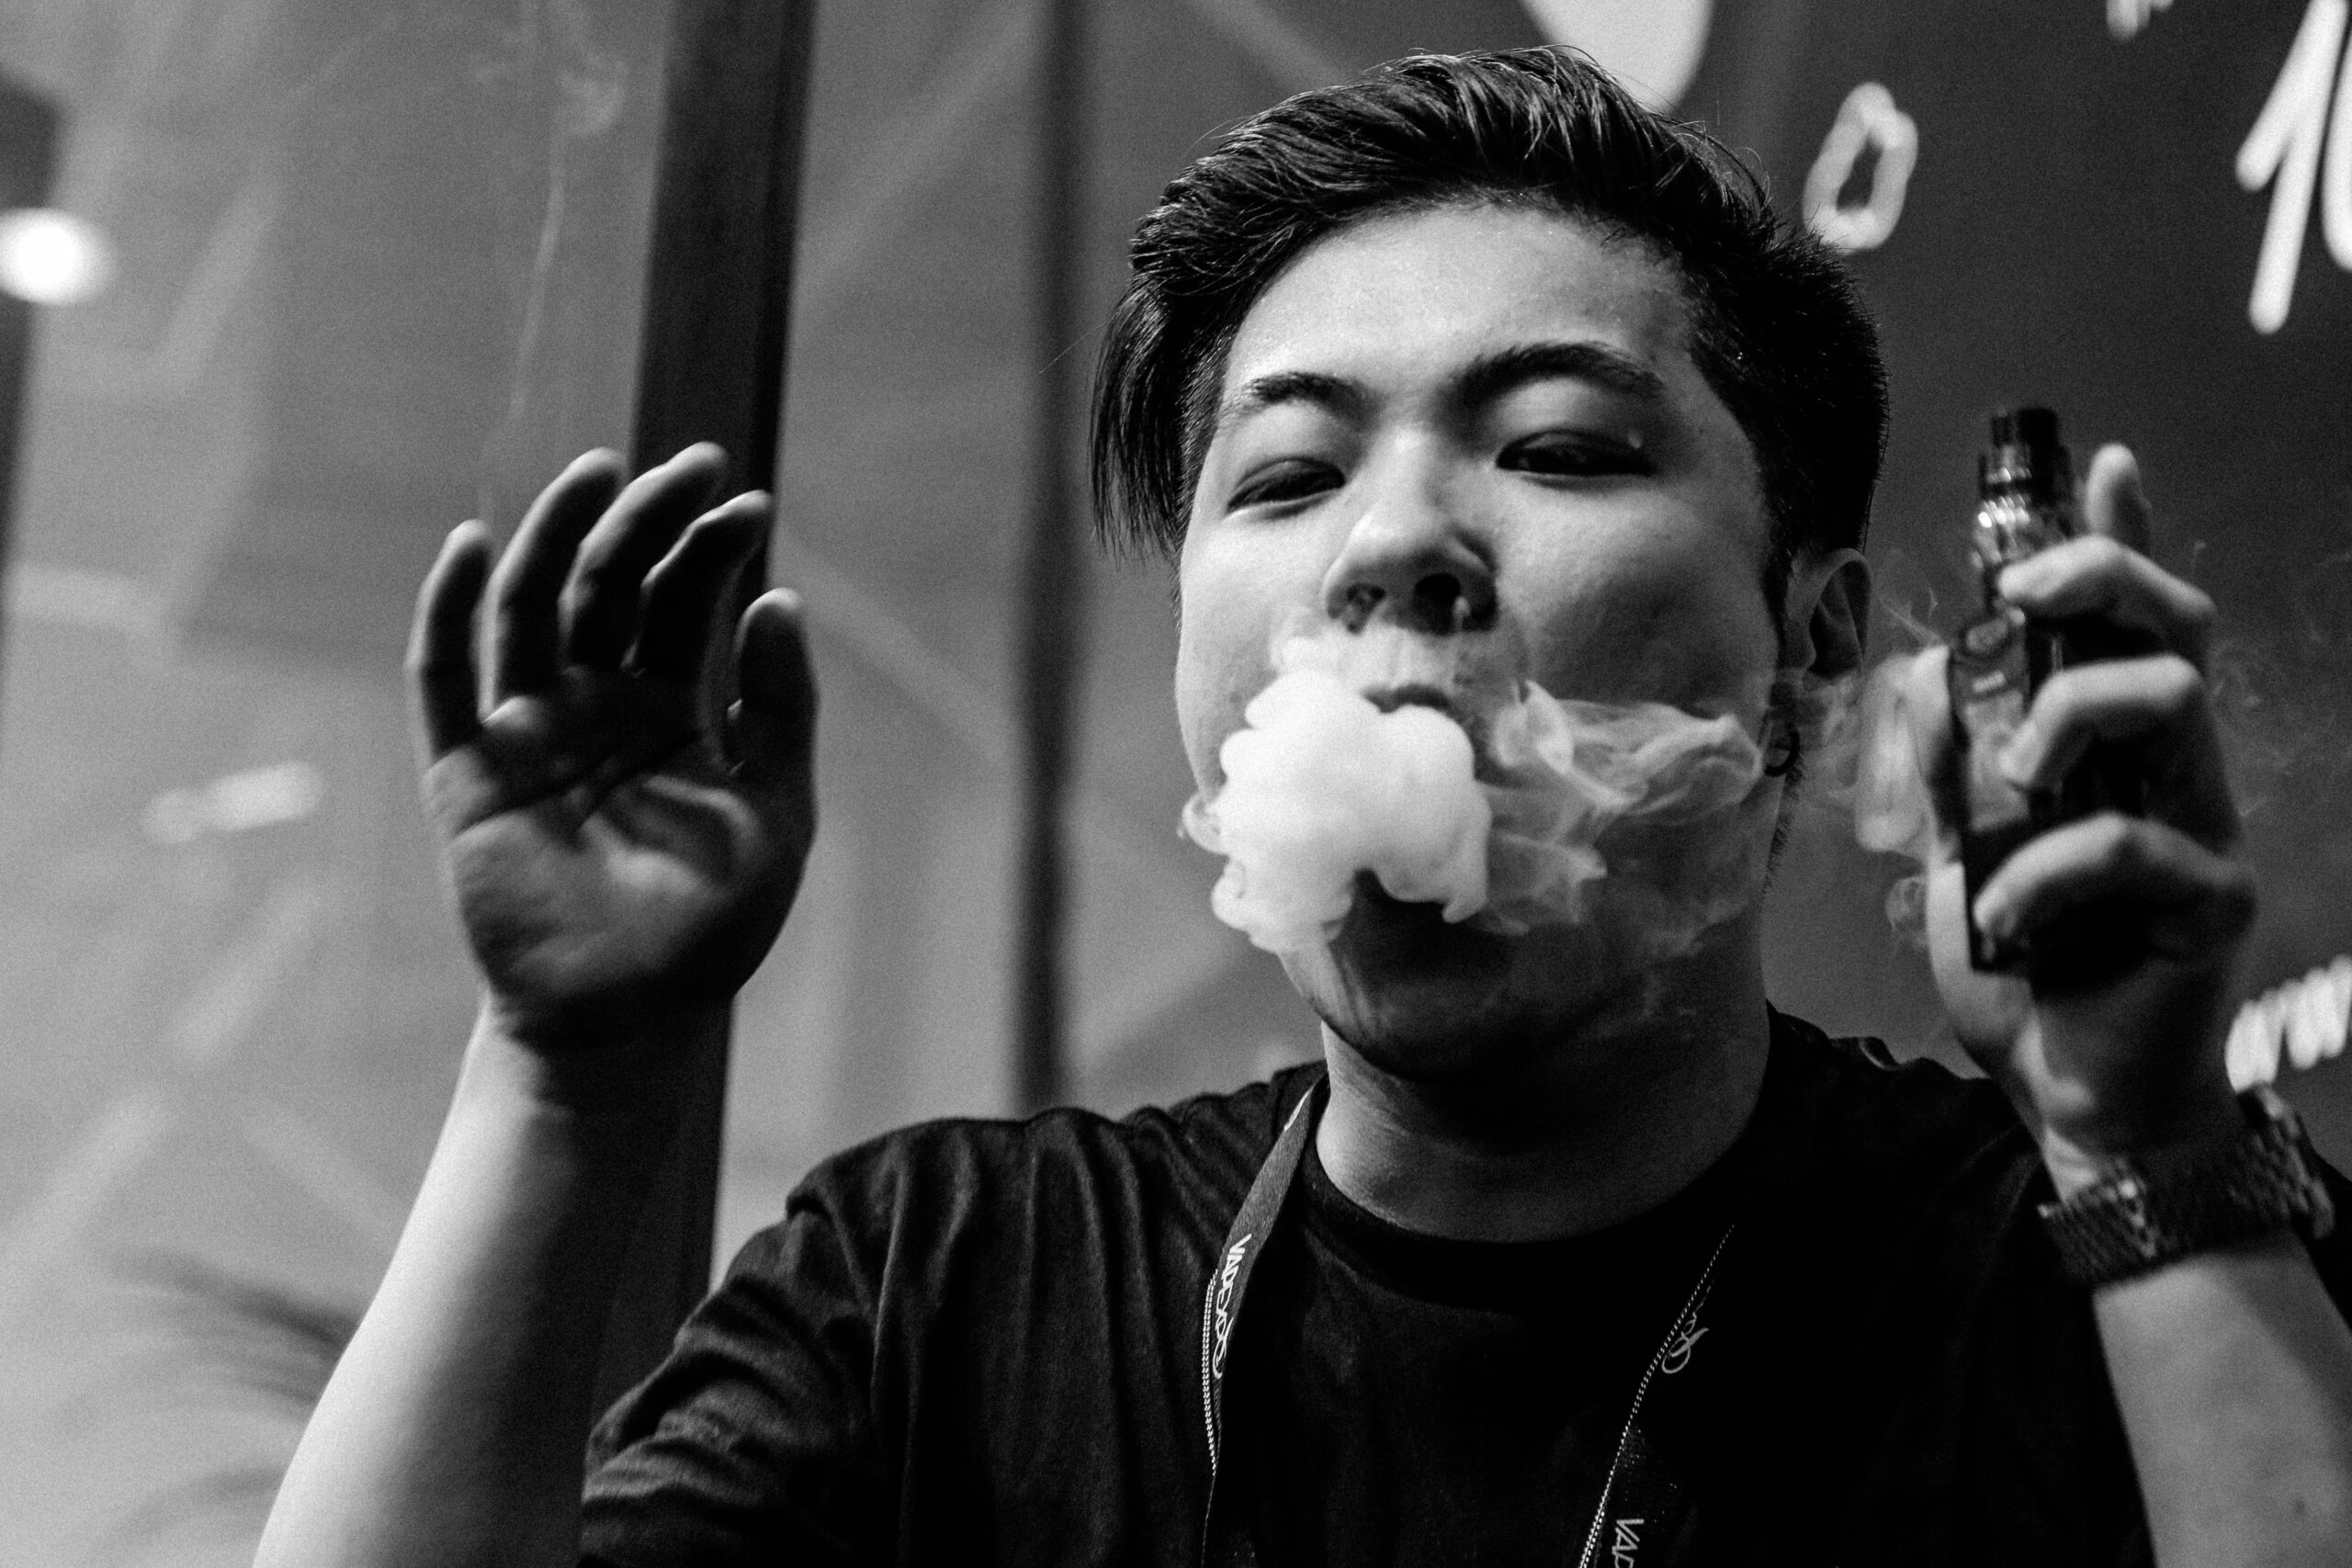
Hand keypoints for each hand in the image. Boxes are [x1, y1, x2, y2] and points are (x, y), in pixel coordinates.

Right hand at [408, 444, 816, 1055]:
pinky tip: (474, 547)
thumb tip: (779, 602)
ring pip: (532, 608)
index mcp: (669, 710)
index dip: (712, 547)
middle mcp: (595, 706)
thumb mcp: (777, 814)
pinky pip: (445, 678)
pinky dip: (451, 610)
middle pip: (609, 584)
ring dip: (556, 534)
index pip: (681, 600)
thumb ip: (780, 712)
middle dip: (647, 518)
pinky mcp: (468, 772)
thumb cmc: (711, 929)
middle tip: (692, 464)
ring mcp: (529, 733)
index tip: (752, 505)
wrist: (632, 1021)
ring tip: (599, 469)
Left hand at [1906, 445, 2254, 1186]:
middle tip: (2020, 595)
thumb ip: (1950, 770)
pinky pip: (2128, 843)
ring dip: (2065, 722)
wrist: (2072, 1095)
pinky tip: (2012, 920)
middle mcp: (2168, 771)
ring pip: (2170, 702)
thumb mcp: (1961, 854)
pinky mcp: (2210, 899)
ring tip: (2012, 784)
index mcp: (2110, 749)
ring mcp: (2200, 827)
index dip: (2124, 537)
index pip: (2129, 622)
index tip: (2103, 463)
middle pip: (2175, 628)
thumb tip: (1930, 677)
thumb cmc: (2030, 970)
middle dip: (2100, 578)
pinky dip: (2045, 874)